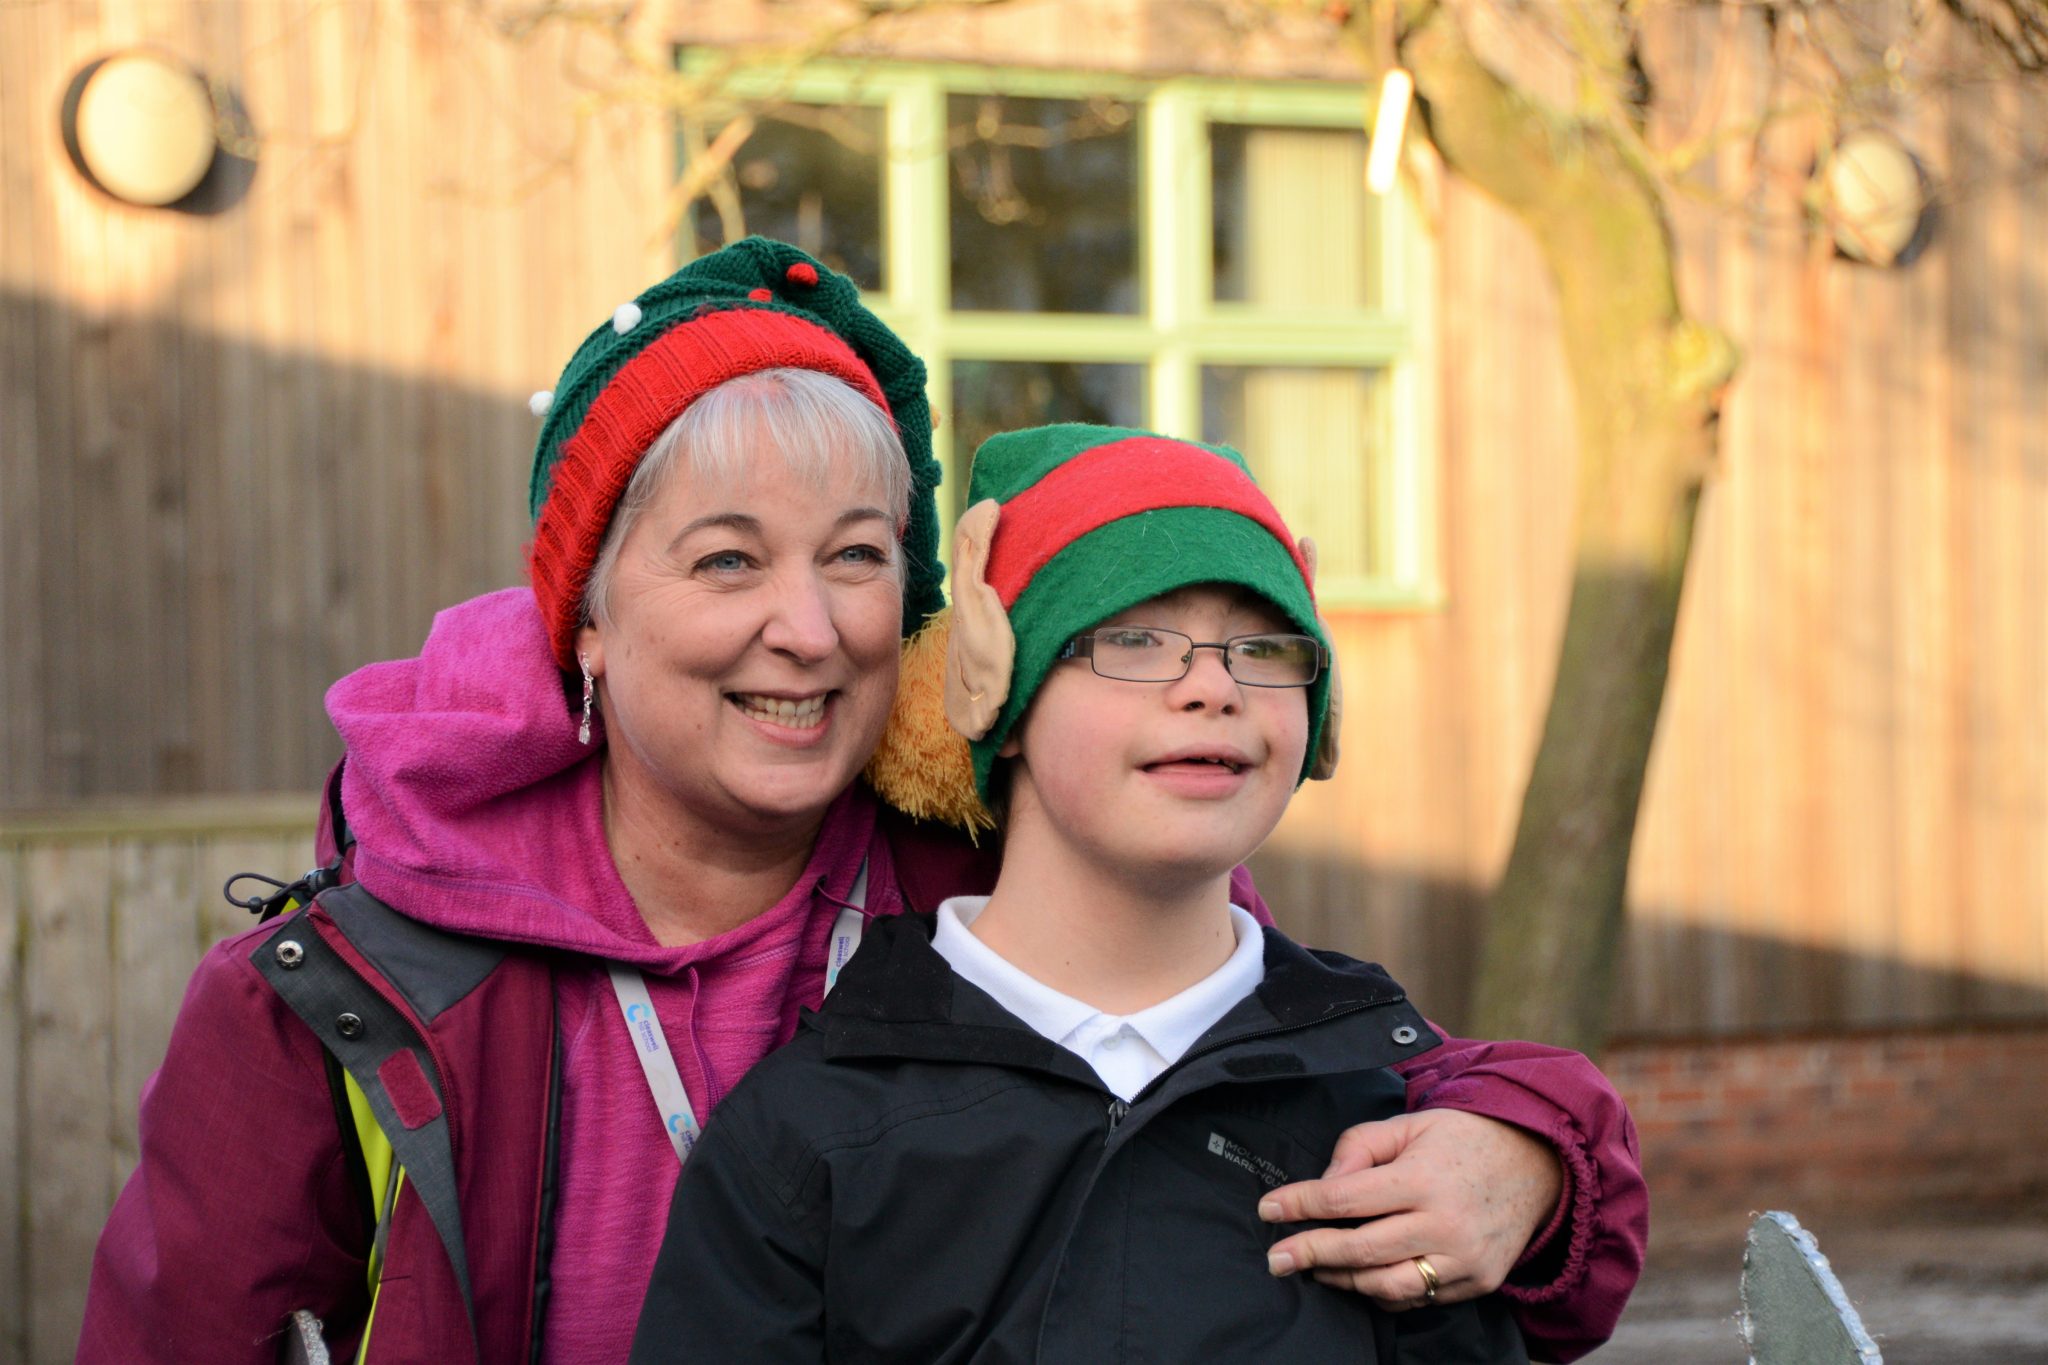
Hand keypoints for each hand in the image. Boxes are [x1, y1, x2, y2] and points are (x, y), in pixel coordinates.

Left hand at [1257, 1109, 1563, 1308]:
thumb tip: (1324, 1186)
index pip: (1344, 1198)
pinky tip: (1359, 1277)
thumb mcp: (1410, 1123)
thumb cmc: (1464, 1139)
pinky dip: (1381, 1292)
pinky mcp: (1477, 1282)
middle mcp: (1444, 1223)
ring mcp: (1463, 1259)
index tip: (1268, 1209)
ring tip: (1314, 1268)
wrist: (1539, 1163)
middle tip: (1276, 1257)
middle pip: (1359, 1249)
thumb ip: (1359, 1146)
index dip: (1299, 1205)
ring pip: (1385, 1285)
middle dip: (1309, 1253)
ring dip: (1341, 1279)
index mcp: (1422, 1177)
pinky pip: (1417, 1298)